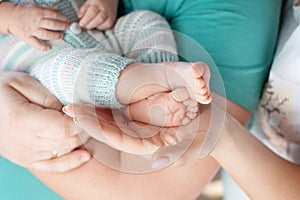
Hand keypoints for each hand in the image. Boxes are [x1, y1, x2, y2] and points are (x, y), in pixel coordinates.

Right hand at [0, 72, 89, 171]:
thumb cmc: (0, 90)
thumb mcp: (21, 82)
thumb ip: (47, 97)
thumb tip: (70, 111)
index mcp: (22, 120)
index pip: (64, 127)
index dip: (81, 119)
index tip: (88, 109)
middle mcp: (24, 142)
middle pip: (67, 140)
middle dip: (84, 128)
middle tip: (91, 115)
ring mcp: (25, 154)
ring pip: (64, 151)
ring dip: (80, 140)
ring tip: (89, 126)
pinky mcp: (27, 160)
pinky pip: (53, 166)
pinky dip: (71, 162)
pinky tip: (85, 155)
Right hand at [8, 4, 68, 50]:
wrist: (10, 17)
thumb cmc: (25, 12)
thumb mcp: (36, 7)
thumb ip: (47, 8)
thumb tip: (57, 9)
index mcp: (38, 13)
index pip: (53, 15)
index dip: (62, 18)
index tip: (67, 21)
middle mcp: (36, 22)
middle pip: (51, 25)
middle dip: (61, 26)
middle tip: (66, 27)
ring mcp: (32, 30)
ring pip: (46, 34)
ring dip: (55, 36)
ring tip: (61, 36)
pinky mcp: (27, 37)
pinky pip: (35, 44)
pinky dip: (42, 47)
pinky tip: (49, 47)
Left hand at [63, 100, 224, 171]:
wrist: (215, 127)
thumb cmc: (206, 137)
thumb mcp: (194, 144)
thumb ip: (176, 153)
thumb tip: (157, 161)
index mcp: (148, 145)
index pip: (115, 137)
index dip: (94, 126)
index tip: (75, 114)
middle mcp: (142, 137)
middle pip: (110, 127)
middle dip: (88, 117)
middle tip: (66, 105)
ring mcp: (144, 126)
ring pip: (114, 118)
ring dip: (96, 109)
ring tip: (76, 97)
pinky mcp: (148, 115)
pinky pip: (125, 109)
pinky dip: (110, 102)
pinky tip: (98, 94)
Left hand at [78, 0, 117, 29]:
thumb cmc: (98, 1)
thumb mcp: (89, 2)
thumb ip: (84, 9)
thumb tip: (80, 18)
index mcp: (97, 2)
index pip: (92, 12)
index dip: (86, 20)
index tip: (81, 24)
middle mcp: (105, 8)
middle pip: (99, 18)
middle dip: (91, 25)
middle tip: (85, 27)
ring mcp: (110, 13)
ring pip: (105, 23)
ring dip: (96, 27)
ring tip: (91, 27)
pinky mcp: (113, 18)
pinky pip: (109, 25)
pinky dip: (102, 28)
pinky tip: (97, 27)